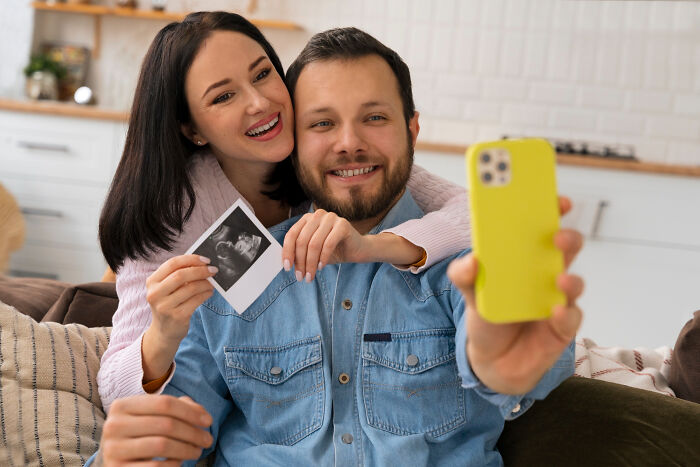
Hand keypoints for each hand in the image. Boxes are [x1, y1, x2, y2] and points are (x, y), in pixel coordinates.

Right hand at [98, 395, 212, 465]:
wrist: (114, 461)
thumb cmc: (140, 434)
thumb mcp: (154, 416)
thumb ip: (179, 408)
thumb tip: (202, 414)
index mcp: (122, 405)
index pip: (164, 403)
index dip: (191, 412)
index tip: (209, 421)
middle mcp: (113, 425)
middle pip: (166, 424)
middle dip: (193, 432)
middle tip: (208, 440)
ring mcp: (113, 449)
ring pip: (162, 445)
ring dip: (187, 449)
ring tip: (197, 451)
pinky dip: (174, 464)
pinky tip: (180, 462)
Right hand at [146, 255, 216, 343]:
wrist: (164, 331)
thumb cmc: (169, 305)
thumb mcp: (166, 289)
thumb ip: (178, 275)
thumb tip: (201, 263)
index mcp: (152, 282)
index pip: (172, 264)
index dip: (191, 259)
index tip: (205, 260)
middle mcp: (155, 294)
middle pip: (181, 275)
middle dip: (200, 270)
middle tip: (213, 270)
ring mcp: (165, 306)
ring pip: (191, 288)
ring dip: (206, 283)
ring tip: (212, 283)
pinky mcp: (177, 316)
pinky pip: (196, 300)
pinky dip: (206, 293)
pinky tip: (209, 292)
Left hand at [282, 209, 370, 281]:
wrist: (357, 249)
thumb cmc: (333, 251)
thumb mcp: (312, 252)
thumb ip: (300, 253)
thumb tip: (286, 264)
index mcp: (307, 218)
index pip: (291, 235)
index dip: (287, 252)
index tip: (287, 268)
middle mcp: (317, 215)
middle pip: (302, 240)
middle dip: (300, 262)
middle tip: (301, 277)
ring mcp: (331, 218)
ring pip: (314, 244)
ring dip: (310, 263)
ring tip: (310, 276)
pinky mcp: (343, 224)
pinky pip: (328, 244)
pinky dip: (323, 258)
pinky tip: (321, 267)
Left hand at [447, 196, 583, 394]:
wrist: (492, 361)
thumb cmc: (487, 315)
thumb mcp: (470, 293)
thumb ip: (465, 276)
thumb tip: (470, 261)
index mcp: (525, 258)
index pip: (542, 228)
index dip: (551, 210)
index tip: (556, 199)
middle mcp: (546, 274)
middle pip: (565, 249)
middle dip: (566, 237)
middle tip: (556, 235)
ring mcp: (557, 300)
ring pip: (573, 283)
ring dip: (570, 279)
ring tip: (559, 279)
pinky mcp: (561, 328)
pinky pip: (570, 319)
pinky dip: (564, 315)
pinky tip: (555, 313)